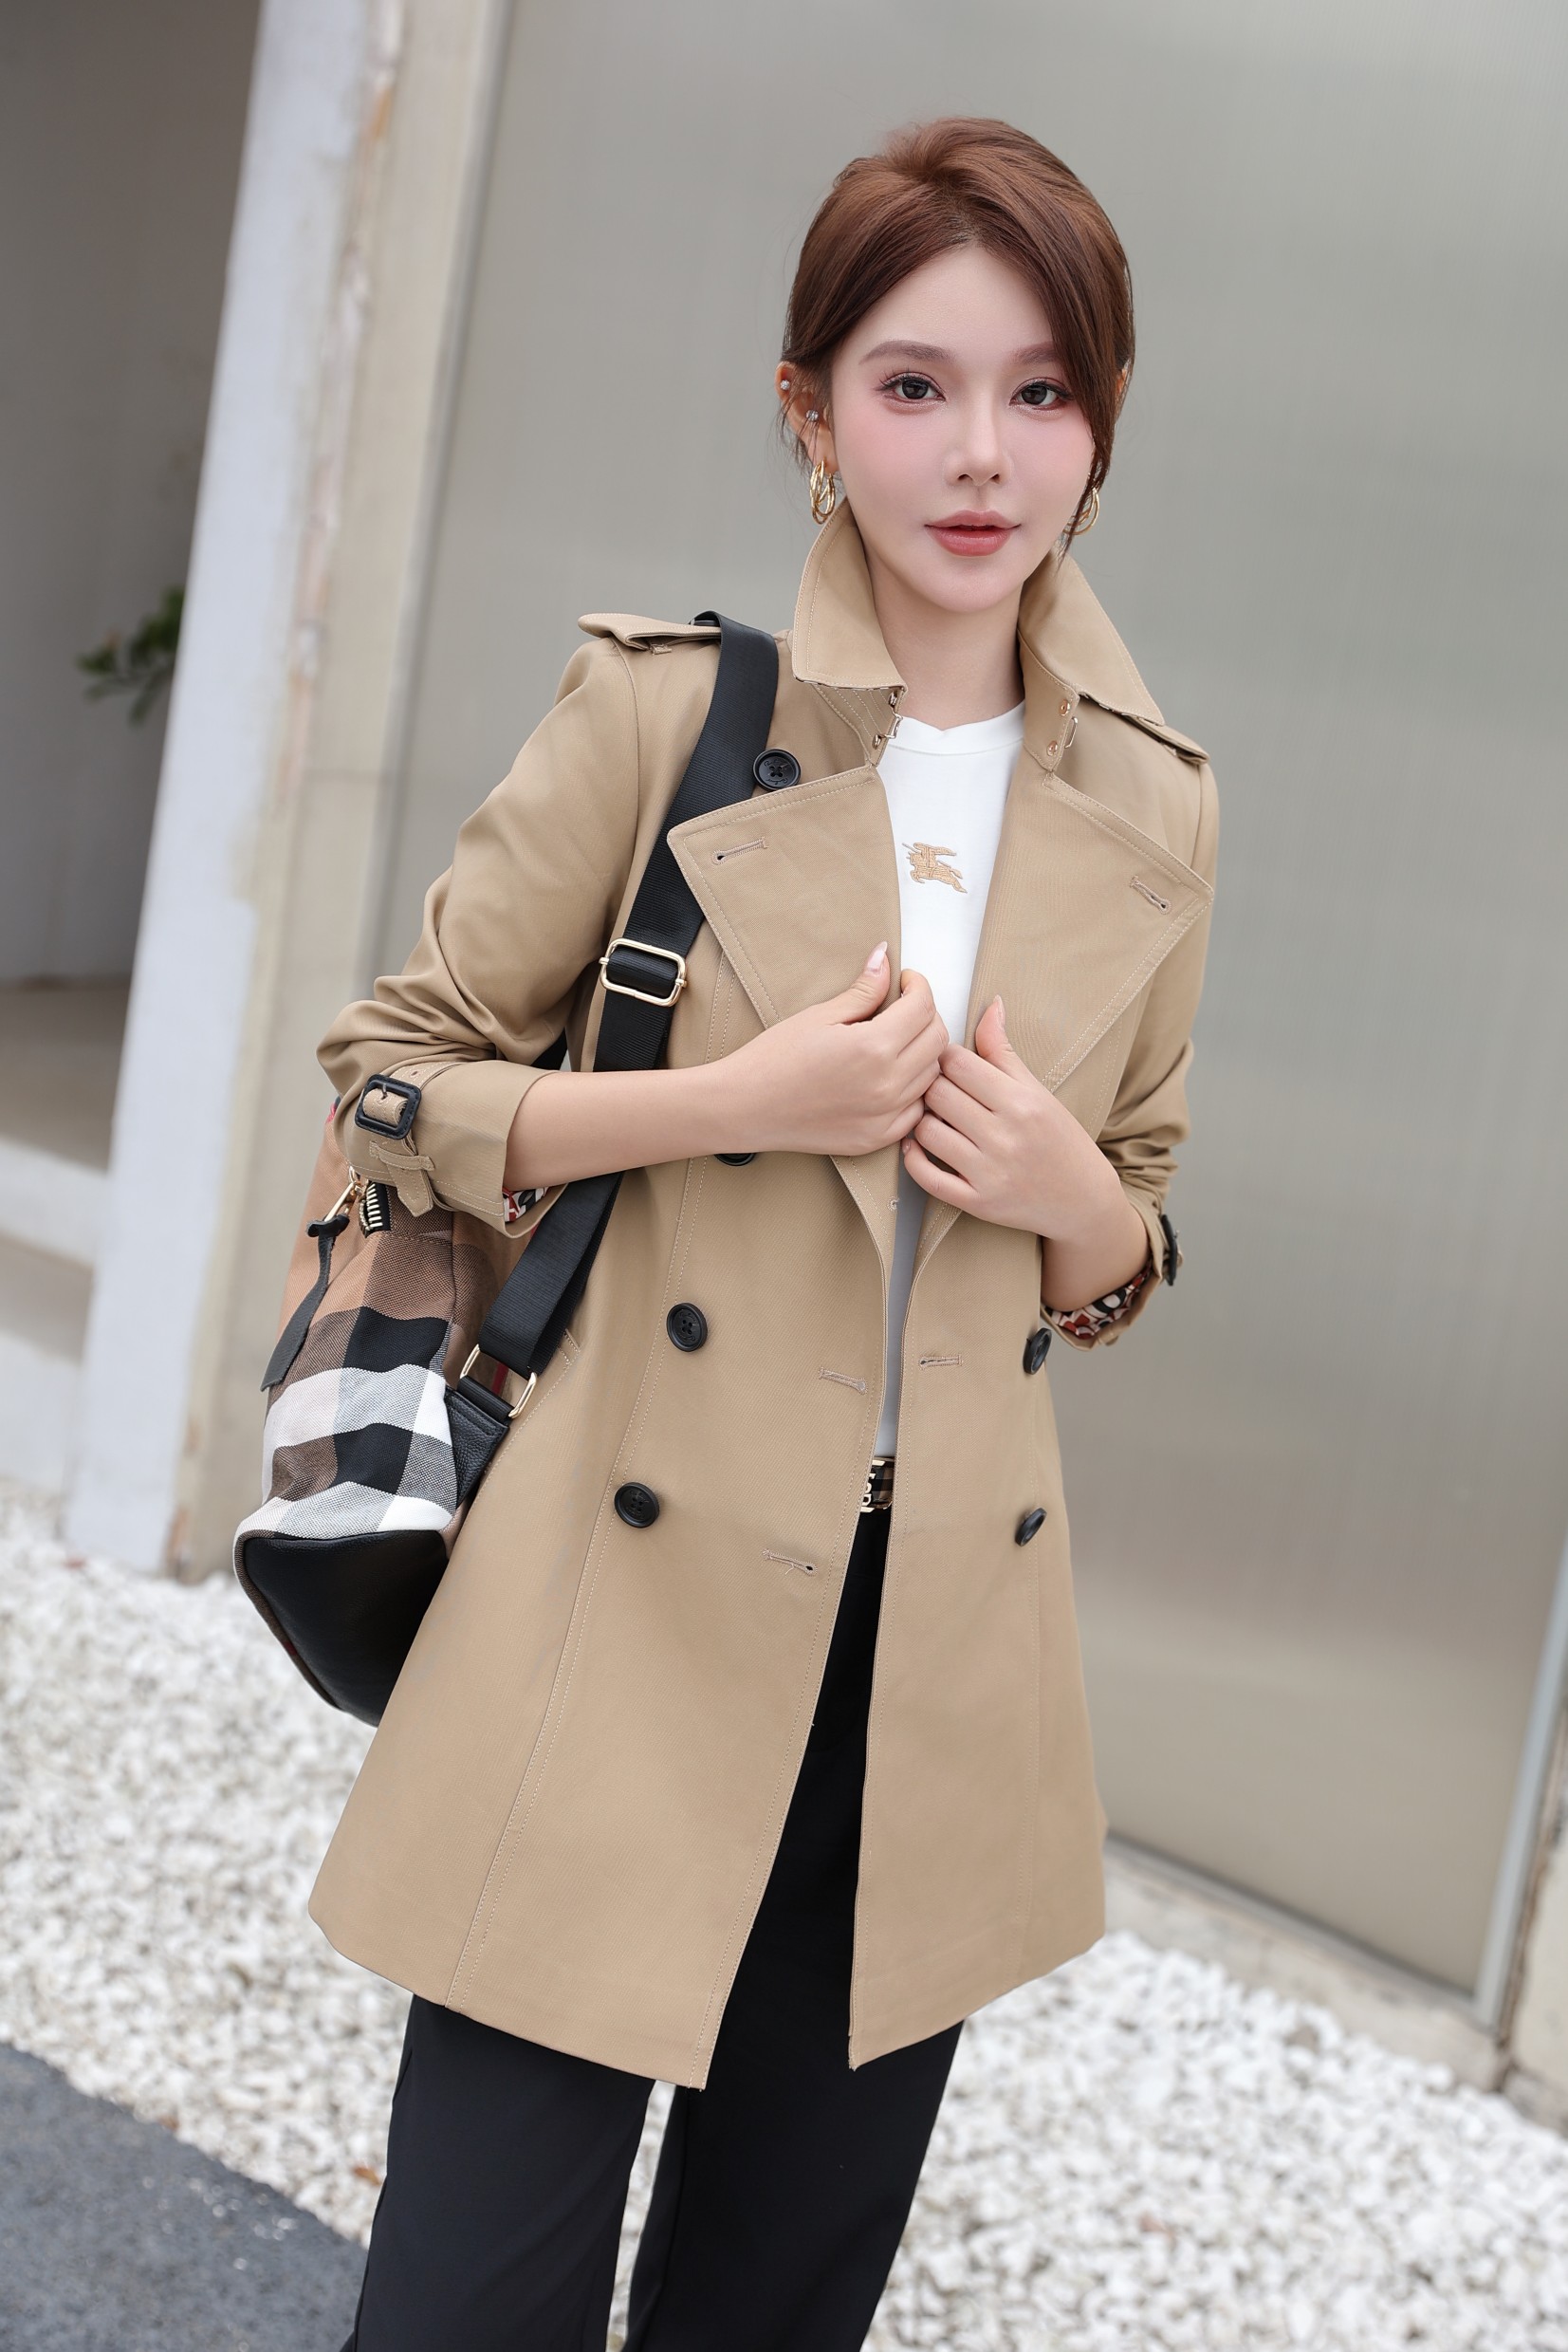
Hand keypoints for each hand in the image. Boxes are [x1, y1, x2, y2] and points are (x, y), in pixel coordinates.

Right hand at [726, 943, 947, 1157]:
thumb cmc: (773, 1059)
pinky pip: (917, 1109)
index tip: (906, 981)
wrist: (745, 1107)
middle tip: (904, 1006)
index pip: (923, 1007)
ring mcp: (884, 1116)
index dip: (918, 986)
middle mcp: (887, 1085)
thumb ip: (863, 990)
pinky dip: (914, 1089)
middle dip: (926, 1015)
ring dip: (923, 1051)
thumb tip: (885, 959)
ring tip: (896, 1039)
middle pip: (937, 1040)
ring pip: (932, 1075)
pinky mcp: (877, 1138)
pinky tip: (891, 1075)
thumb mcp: (820, 1015)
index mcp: (873, 1048)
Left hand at [901, 996, 1148, 1302]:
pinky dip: (913, 1158)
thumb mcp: (1037, 1091)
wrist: (1081, 1200)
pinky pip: (926, 1177)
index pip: (958, 1063)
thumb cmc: (1059, 1139)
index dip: (945, 1059)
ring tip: (932, 1116)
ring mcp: (989, 1172)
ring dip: (921, 1120)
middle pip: (938, 1093)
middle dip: (932, 1087)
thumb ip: (1004, 1051)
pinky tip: (917, 1145)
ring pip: (926, 1131)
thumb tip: (990, 1005)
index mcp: (1021, 1101)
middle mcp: (1005, 1136)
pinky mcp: (977, 1202)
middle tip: (937, 1090)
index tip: (948, 1065)